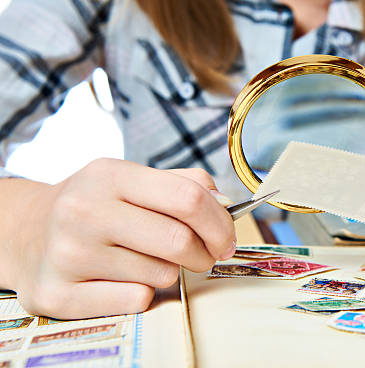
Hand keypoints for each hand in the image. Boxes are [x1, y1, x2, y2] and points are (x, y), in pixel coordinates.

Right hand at [3, 159, 234, 318]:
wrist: (26, 231)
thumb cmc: (94, 205)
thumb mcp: (130, 179)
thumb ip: (181, 184)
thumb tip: (223, 203)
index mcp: (108, 175)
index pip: (188, 198)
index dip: (220, 222)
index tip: (226, 238)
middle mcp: (83, 211)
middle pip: (179, 241)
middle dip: (204, 253)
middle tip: (203, 256)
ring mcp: (68, 254)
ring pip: (161, 275)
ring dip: (168, 271)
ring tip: (145, 259)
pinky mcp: (58, 294)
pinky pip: (136, 301)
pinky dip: (142, 293)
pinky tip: (122, 278)